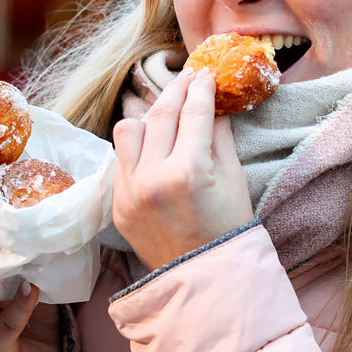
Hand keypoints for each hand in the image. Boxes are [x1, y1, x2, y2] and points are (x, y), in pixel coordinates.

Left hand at [112, 68, 253, 270]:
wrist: (203, 277)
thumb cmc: (227, 228)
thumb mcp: (234, 179)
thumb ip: (220, 135)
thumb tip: (212, 101)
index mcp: (189, 171)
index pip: (194, 112)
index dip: (202, 88)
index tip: (206, 74)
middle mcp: (153, 178)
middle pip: (161, 113)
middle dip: (177, 89)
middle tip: (188, 78)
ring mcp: (130, 191)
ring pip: (130, 129)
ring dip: (150, 116)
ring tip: (167, 115)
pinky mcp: (117, 203)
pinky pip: (121, 158)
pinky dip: (138, 146)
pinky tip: (154, 145)